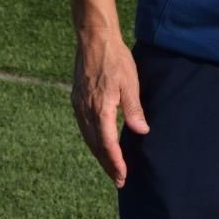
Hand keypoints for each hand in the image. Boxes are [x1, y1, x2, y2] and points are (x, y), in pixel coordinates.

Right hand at [70, 30, 149, 187]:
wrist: (94, 38)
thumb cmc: (115, 58)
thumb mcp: (130, 82)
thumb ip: (134, 109)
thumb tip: (142, 132)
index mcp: (100, 107)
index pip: (107, 143)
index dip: (115, 161)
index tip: (123, 175)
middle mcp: (86, 109)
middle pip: (96, 145)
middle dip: (107, 164)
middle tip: (119, 180)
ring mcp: (79, 104)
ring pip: (88, 137)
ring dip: (99, 154)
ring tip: (110, 167)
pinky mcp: (77, 98)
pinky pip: (84, 126)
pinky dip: (92, 140)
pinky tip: (99, 143)